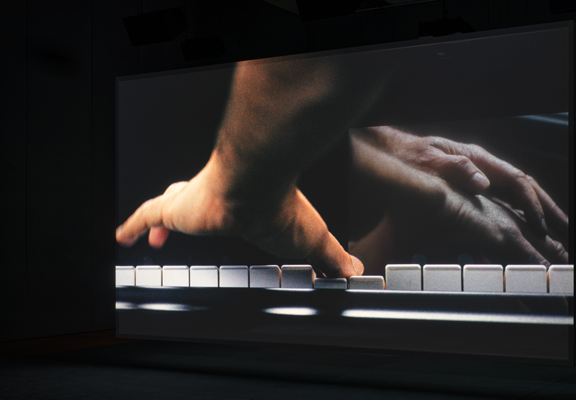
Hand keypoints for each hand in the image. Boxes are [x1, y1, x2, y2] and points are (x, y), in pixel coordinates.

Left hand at [117, 58, 377, 277]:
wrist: (258, 185)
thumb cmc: (282, 209)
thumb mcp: (312, 239)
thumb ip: (332, 255)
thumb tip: (356, 270)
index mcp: (244, 206)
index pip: (229, 210)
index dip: (225, 217)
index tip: (226, 224)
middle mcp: (215, 200)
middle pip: (196, 202)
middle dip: (189, 213)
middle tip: (179, 226)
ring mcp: (194, 202)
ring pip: (170, 206)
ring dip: (162, 219)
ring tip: (152, 235)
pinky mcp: (177, 208)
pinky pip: (147, 214)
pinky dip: (134, 226)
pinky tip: (122, 238)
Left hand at [352, 126, 568, 237]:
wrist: (393, 154)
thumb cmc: (411, 157)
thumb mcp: (430, 161)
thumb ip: (457, 169)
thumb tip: (484, 182)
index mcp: (480, 160)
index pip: (518, 181)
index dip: (532, 205)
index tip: (541, 226)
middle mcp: (486, 169)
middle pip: (528, 189)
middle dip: (552, 212)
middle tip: (571, 234)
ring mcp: (482, 180)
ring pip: (520, 199)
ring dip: (541, 217)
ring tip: (560, 237)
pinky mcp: (474, 192)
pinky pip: (505, 207)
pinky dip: (521, 220)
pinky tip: (527, 235)